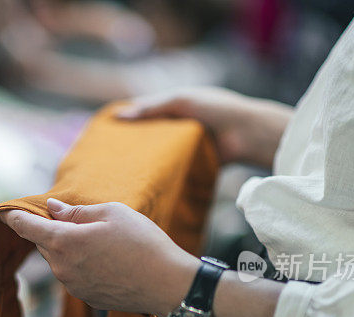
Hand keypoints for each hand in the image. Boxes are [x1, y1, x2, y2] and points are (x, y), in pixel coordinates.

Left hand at [0, 199, 198, 316]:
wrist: (168, 284)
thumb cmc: (143, 242)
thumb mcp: (112, 212)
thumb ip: (76, 212)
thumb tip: (52, 209)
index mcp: (63, 241)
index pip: (25, 227)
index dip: (13, 216)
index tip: (4, 211)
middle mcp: (62, 267)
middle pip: (43, 243)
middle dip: (49, 229)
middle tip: (70, 218)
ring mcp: (73, 286)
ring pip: (59, 260)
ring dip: (67, 248)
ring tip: (99, 239)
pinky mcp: (86, 298)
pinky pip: (74, 275)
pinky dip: (80, 264)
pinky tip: (106, 259)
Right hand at [117, 87, 292, 168]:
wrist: (248, 134)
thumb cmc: (216, 110)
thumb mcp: (180, 101)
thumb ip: (150, 108)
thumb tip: (117, 116)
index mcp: (177, 104)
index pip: (146, 110)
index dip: (127, 119)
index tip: (106, 131)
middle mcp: (181, 123)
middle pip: (151, 133)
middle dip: (134, 143)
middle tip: (109, 155)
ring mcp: (188, 143)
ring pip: (161, 151)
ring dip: (147, 158)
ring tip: (122, 170)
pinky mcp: (195, 161)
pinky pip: (174, 166)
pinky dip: (162, 170)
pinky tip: (145, 178)